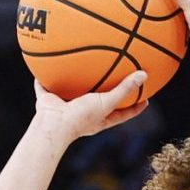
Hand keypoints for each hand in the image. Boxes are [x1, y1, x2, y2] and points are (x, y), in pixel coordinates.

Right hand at [32, 71, 148, 144]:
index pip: (122, 114)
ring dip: (75, 82)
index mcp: (99, 119)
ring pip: (73, 92)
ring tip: (81, 66)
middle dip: (106, 91)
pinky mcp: (49, 101)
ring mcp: (66, 107)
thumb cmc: (81, 118)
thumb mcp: (106, 103)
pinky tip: (46, 64)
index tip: (146, 99)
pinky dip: (44, 78)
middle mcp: (83, 113)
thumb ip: (124, 89)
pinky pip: (46, 87)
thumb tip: (144, 75)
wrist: (54, 125)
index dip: (134, 108)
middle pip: (98, 101)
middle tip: (117, 77)